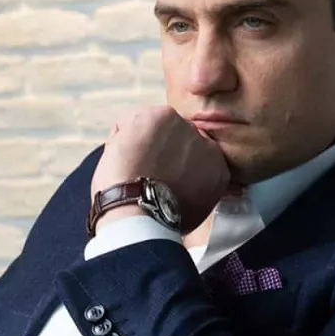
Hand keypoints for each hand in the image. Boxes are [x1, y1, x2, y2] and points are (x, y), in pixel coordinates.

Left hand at [92, 106, 231, 233]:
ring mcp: (182, 126)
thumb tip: (189, 183)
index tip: (161, 175)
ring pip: (151, 129)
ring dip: (139, 145)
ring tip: (131, 171)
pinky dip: (118, 140)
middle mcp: (204, 141)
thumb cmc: (163, 218)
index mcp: (216, 164)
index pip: (194, 153)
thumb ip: (198, 186)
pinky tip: (121, 162)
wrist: (144, 212)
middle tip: (144, 172)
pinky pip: (129, 122)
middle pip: (174, 138)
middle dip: (159, 150)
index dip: (173, 162)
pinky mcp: (158, 117)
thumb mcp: (196, 207)